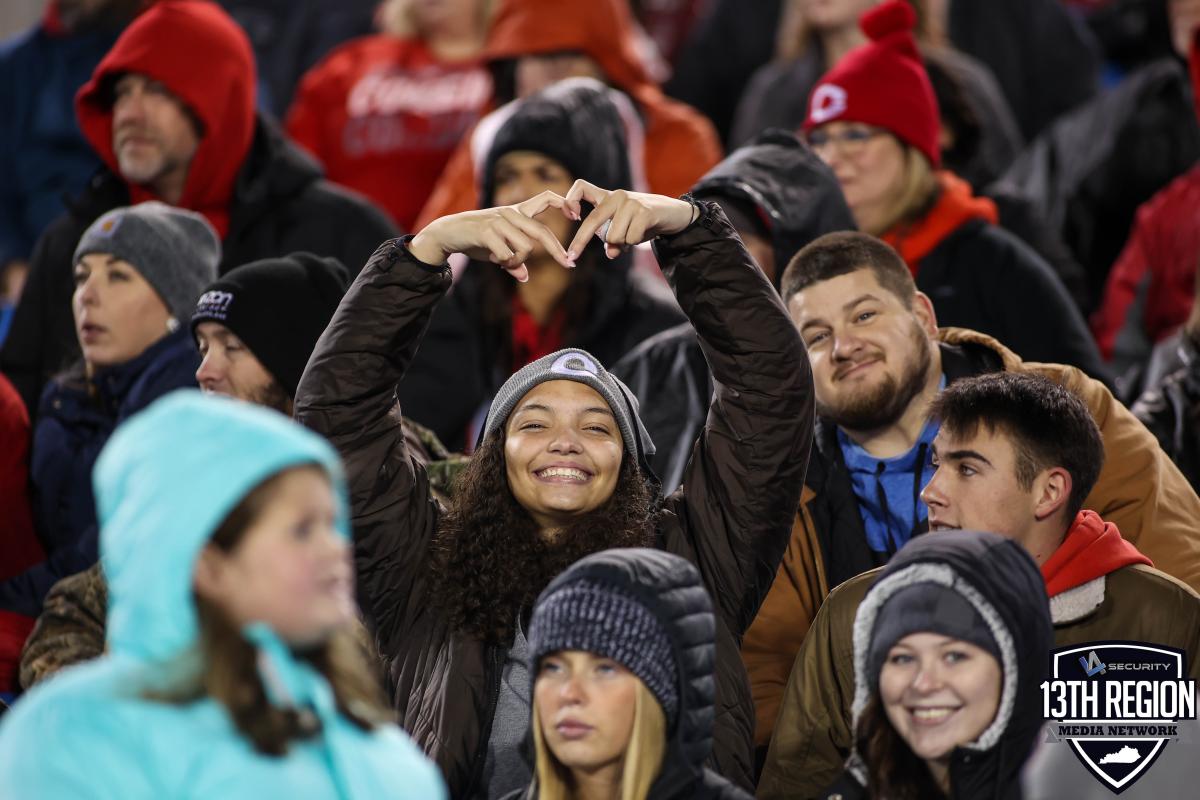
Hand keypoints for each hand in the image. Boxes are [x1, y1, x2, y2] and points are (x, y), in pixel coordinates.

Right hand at [408, 190, 574, 281]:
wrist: (447, 233)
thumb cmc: (476, 241)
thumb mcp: (497, 250)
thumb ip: (512, 261)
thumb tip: (524, 277)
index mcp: (517, 211)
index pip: (546, 198)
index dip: (564, 203)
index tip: (577, 216)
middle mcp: (511, 213)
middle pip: (541, 233)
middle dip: (557, 251)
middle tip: (569, 264)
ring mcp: (499, 221)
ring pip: (525, 249)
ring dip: (517, 262)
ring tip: (502, 261)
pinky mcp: (487, 231)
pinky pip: (507, 255)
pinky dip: (503, 262)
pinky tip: (493, 258)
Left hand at [563, 181, 697, 260]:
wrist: (674, 214)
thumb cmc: (644, 223)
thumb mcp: (624, 231)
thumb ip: (613, 241)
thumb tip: (611, 253)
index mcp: (607, 197)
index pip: (581, 187)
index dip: (570, 199)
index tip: (571, 217)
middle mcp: (616, 196)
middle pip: (593, 221)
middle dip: (580, 241)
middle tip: (572, 257)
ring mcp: (630, 202)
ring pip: (613, 236)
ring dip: (622, 243)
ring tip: (634, 234)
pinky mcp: (644, 212)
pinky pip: (630, 238)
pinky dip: (634, 243)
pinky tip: (644, 233)